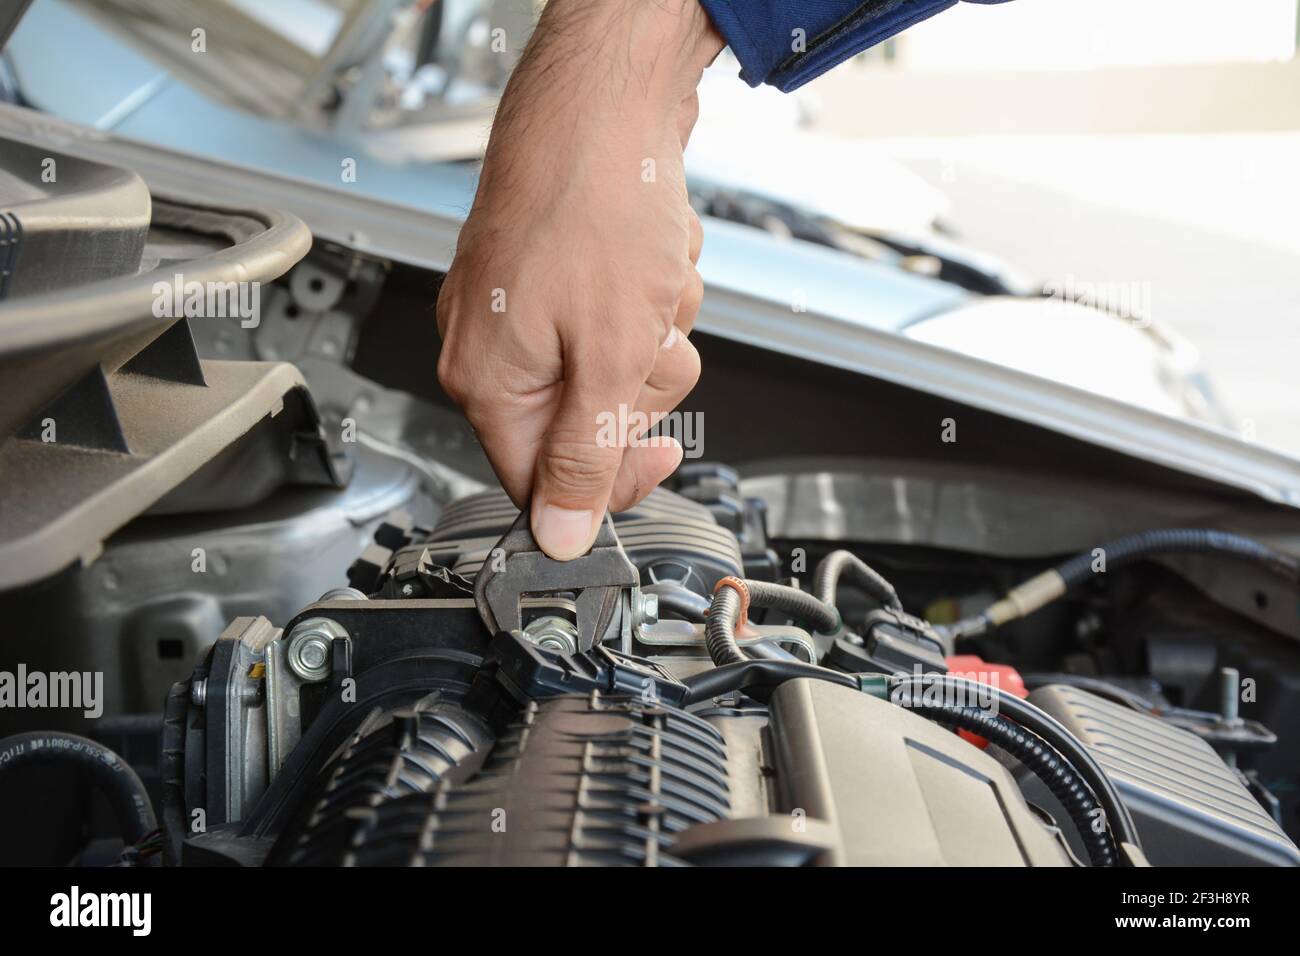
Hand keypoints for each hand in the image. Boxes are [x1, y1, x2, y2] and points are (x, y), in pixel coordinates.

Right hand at [436, 1, 722, 559]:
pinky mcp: (555, 271)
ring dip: (653, 330)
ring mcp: (522, 304)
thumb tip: (561, 534)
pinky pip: (617, 317)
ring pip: (613, 367)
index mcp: (486, 380)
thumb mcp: (609, 358)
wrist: (607, 99)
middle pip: (585, 420)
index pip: (539, 482)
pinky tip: (645, 253)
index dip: (609, 479)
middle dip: (640, 380)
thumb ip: (584, 456)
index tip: (659, 453)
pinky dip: (646, 293)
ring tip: (647, 278)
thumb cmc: (596, 204)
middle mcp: (490, 344)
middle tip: (647, 332)